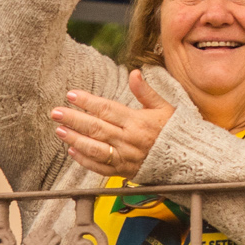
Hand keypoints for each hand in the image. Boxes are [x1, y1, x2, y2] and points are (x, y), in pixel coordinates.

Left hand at [51, 71, 174, 177]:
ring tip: (59, 131)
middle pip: (96, 128)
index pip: (107, 109)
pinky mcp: (125, 172)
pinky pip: (101, 167)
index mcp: (138, 122)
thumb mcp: (165, 108)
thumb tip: (134, 73)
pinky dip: (85, 160)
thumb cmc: (177, 132)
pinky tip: (73, 152)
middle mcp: (130, 140)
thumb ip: (146, 92)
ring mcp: (126, 157)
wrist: (189, 161)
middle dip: (74, 119)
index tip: (71, 95)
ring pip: (95, 148)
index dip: (88, 102)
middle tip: (55, 112)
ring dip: (75, 139)